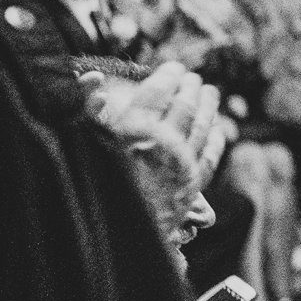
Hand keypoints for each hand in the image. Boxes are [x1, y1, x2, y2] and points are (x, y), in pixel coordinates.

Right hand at [84, 63, 222, 222]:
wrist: (110, 232)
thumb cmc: (93, 183)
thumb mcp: (84, 142)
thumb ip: (87, 108)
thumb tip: (93, 78)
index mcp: (135, 129)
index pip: (159, 91)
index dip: (168, 76)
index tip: (173, 68)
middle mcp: (163, 143)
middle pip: (185, 106)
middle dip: (190, 88)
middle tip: (193, 78)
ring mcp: (181, 164)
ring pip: (202, 126)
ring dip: (208, 106)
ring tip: (209, 92)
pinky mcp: (191, 185)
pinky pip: (210, 155)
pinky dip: (215, 138)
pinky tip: (216, 129)